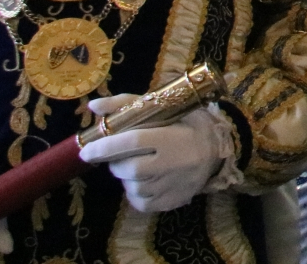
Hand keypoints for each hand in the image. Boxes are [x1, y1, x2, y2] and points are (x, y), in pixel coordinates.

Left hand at [79, 95, 236, 212]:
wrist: (220, 149)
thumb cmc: (188, 124)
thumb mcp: (164, 108)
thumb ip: (127, 104)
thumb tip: (93, 105)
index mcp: (173, 137)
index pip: (133, 141)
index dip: (105, 146)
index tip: (86, 151)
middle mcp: (175, 163)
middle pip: (129, 168)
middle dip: (117, 163)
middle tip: (122, 155)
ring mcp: (175, 185)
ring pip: (133, 187)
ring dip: (127, 177)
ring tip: (139, 165)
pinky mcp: (173, 201)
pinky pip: (141, 202)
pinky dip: (136, 192)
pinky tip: (146, 180)